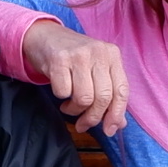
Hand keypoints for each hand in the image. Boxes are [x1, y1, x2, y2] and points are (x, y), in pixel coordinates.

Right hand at [21, 17, 130, 134]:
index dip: (116, 115)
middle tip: (82, 124)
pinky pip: (63, 92)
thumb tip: (119, 124)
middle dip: (92, 118)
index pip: (122, 91)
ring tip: (68, 106)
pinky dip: (61, 98)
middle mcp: (99, 52)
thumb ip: (110, 94)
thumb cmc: (74, 57)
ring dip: (74, 110)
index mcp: (113, 55)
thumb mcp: (96, 70)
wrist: (45, 36)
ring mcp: (79, 54)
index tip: (109, 130)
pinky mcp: (59, 59)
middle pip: (103, 98)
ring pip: (84, 98)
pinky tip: (60, 92)